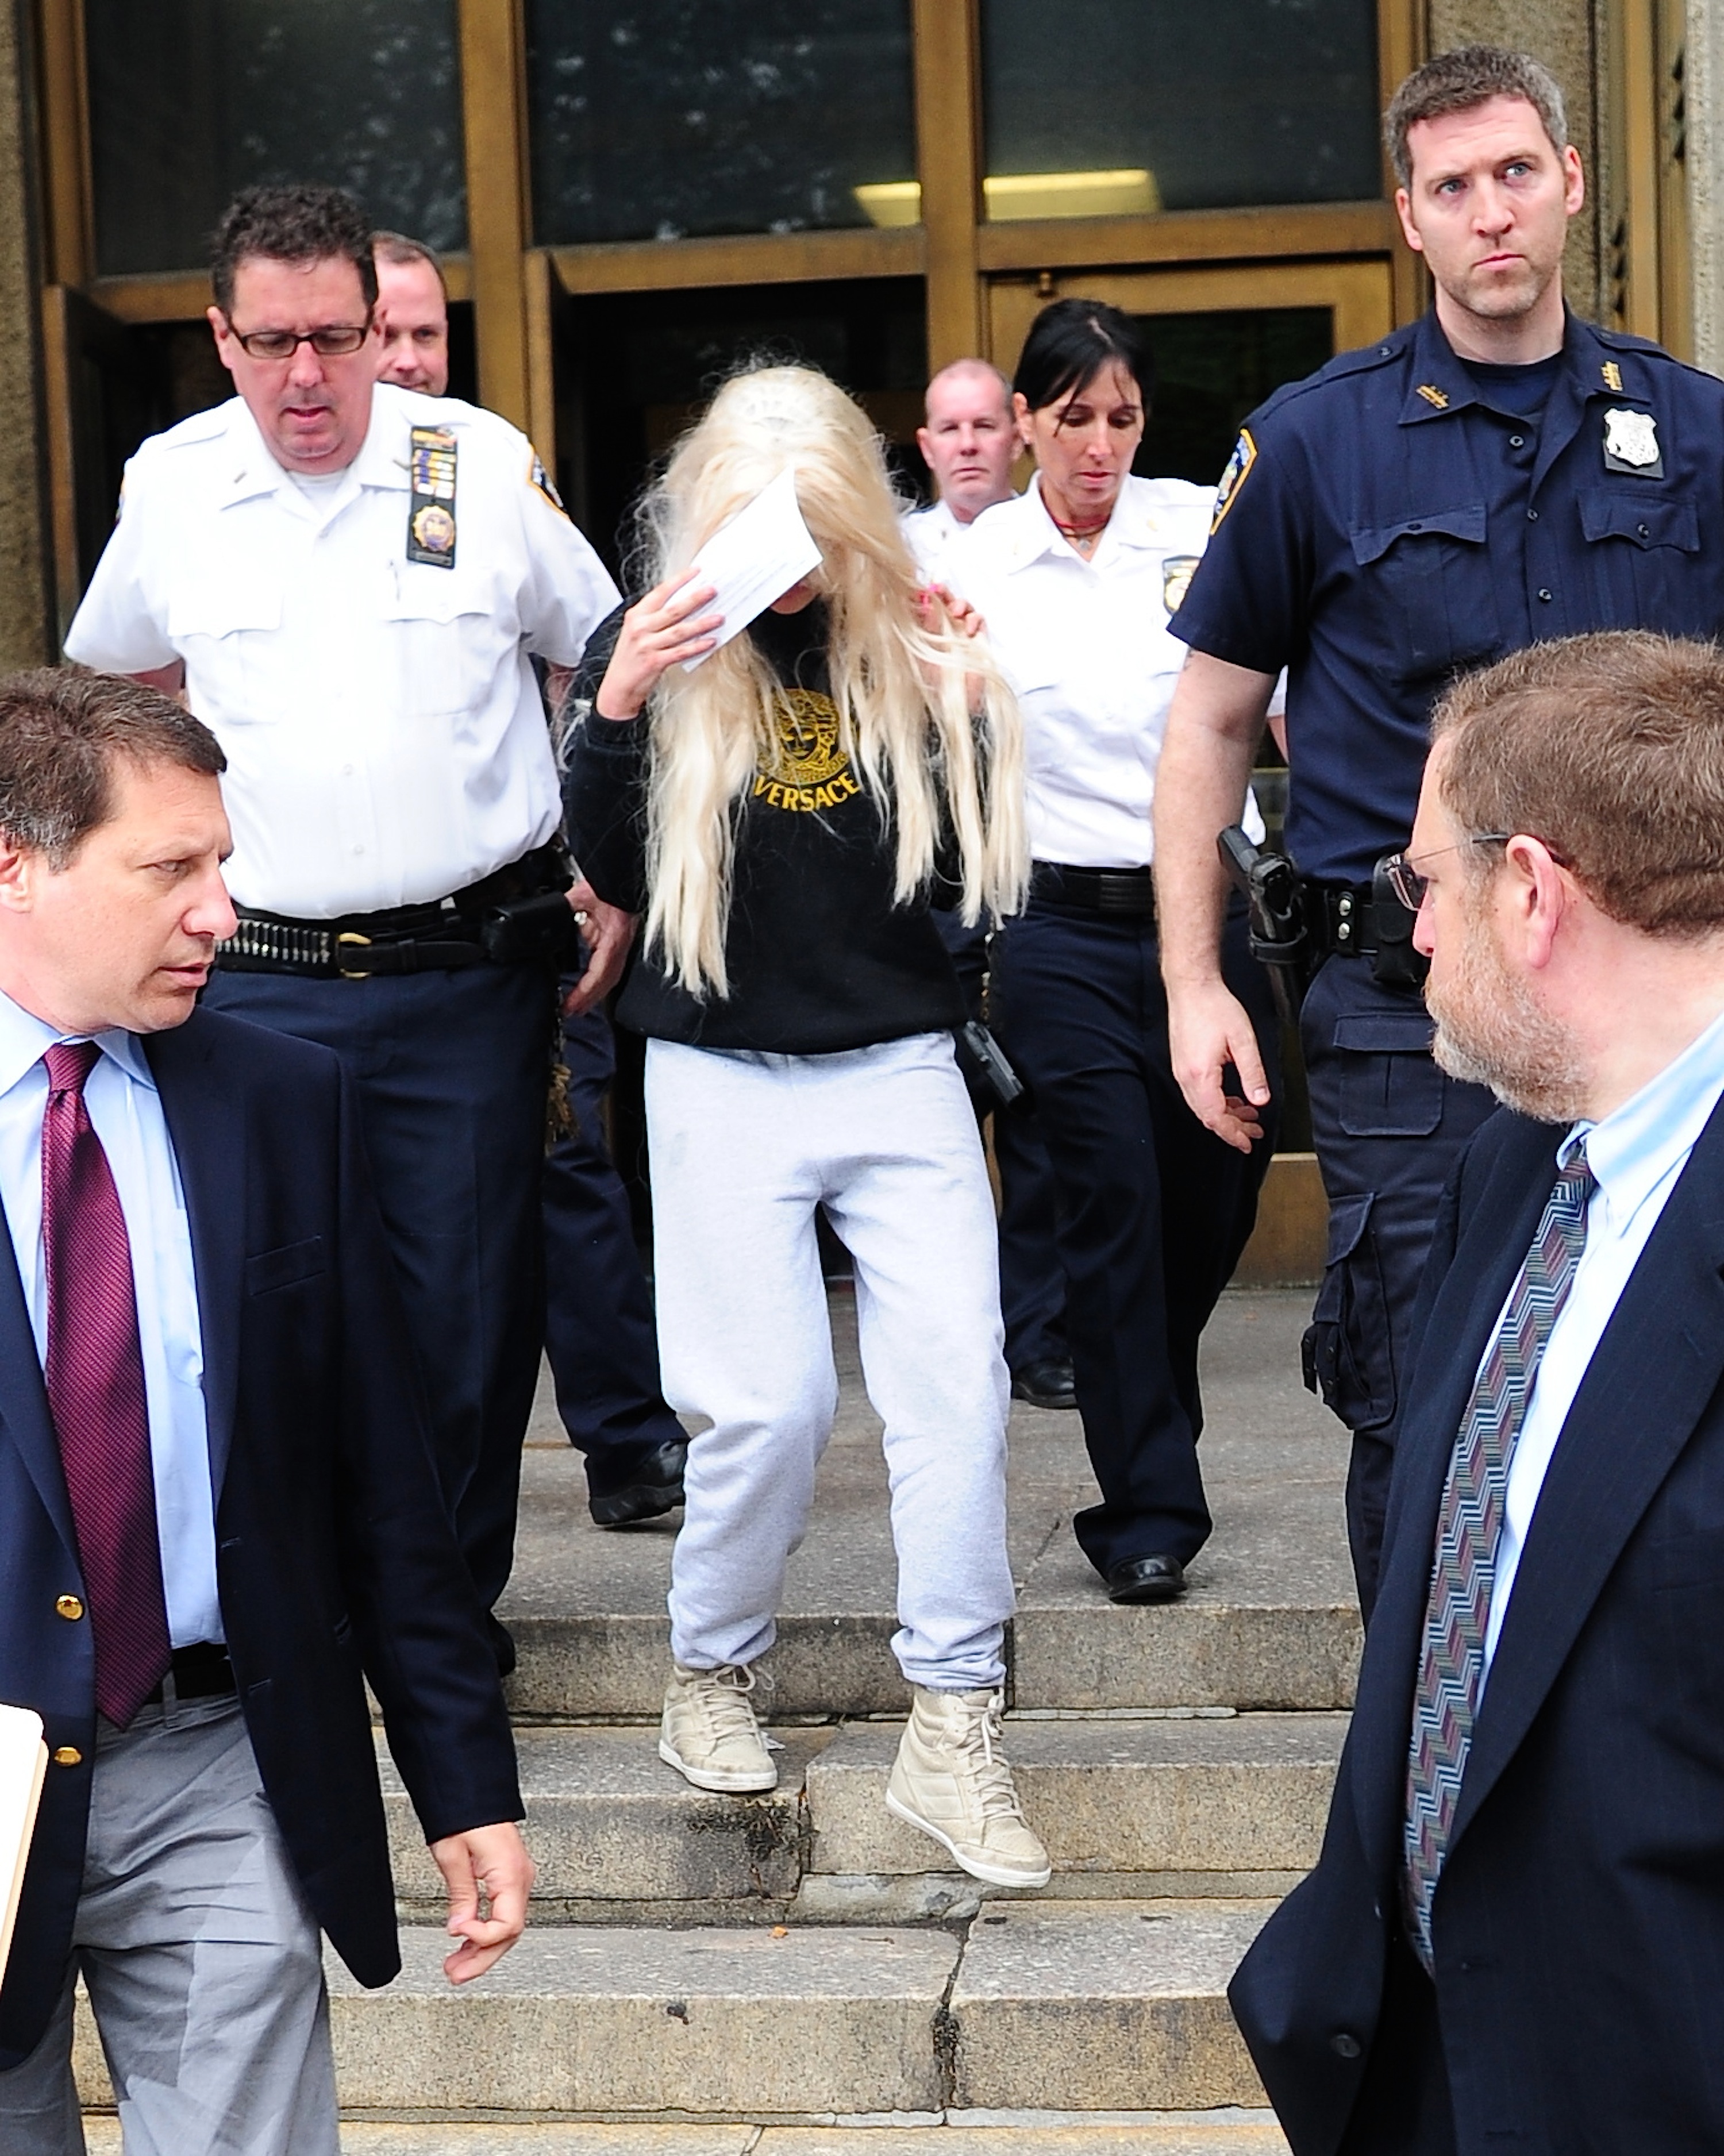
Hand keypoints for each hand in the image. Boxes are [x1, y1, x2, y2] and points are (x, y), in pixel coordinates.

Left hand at [429, 1820, 533, 1983]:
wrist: (472, 1792)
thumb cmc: (464, 1814)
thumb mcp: (453, 1854)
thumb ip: (461, 1895)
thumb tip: (459, 1929)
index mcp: (511, 1873)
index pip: (506, 1925)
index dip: (481, 1939)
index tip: (456, 1935)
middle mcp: (521, 1878)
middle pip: (509, 1934)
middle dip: (481, 1959)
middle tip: (454, 1974)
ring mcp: (518, 1879)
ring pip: (507, 1927)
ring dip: (482, 1950)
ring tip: (456, 1967)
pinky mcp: (510, 1878)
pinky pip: (503, 1914)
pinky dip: (485, 1932)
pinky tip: (466, 1942)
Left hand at [562, 878, 636, 1014]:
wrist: (623, 877)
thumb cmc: (610, 885)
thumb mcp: (581, 896)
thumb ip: (563, 909)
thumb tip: (545, 918)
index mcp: (612, 940)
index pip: (598, 974)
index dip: (584, 992)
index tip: (570, 1004)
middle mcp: (618, 947)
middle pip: (605, 983)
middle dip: (588, 1001)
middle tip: (570, 1012)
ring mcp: (619, 947)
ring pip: (609, 979)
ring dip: (594, 995)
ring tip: (579, 1006)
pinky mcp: (617, 943)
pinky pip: (609, 969)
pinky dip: (599, 982)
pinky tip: (590, 987)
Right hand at [594, 572, 721, 718]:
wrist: (617, 688)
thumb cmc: (629, 659)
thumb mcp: (636, 632)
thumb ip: (654, 618)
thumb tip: (684, 604)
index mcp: (636, 616)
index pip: (660, 592)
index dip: (679, 580)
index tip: (696, 572)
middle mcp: (640, 628)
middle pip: (674, 609)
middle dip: (696, 598)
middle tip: (713, 590)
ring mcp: (647, 645)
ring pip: (680, 630)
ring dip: (702, 623)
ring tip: (719, 617)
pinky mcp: (654, 662)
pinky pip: (681, 651)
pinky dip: (697, 646)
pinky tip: (710, 641)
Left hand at [915, 584, 987, 709]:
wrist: (953, 702)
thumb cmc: (933, 684)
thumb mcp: (922, 652)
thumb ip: (925, 627)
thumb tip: (926, 604)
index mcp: (925, 631)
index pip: (926, 606)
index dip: (926, 595)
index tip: (923, 589)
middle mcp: (943, 630)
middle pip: (945, 603)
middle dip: (944, 594)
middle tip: (941, 592)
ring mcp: (960, 634)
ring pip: (963, 609)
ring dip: (961, 604)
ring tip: (956, 610)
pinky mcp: (977, 641)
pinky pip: (979, 622)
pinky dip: (976, 619)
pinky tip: (969, 626)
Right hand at [1166, 977, 1271, 1154]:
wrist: (1192, 987)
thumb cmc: (1213, 1006)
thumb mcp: (1243, 1040)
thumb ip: (1253, 1073)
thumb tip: (1261, 1099)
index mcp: (1200, 1074)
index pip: (1216, 1117)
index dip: (1233, 1133)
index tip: (1247, 1142)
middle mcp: (1186, 1076)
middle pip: (1207, 1117)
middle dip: (1231, 1128)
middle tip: (1253, 1133)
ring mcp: (1181, 1071)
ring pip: (1202, 1107)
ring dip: (1225, 1115)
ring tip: (1247, 1116)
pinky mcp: (1183, 1065)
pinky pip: (1198, 1094)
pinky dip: (1216, 1103)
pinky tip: (1232, 1099)